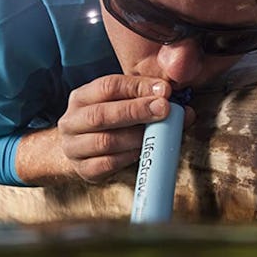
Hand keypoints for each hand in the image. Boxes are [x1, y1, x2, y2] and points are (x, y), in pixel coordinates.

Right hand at [57, 74, 193, 182]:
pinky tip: (142, 152)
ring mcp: (73, 147)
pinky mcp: (82, 170)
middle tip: (164, 109)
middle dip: (137, 111)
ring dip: (135, 137)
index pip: (108, 86)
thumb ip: (148, 101)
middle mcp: (71, 121)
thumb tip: (185, 111)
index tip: (165, 90)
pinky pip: (106, 165)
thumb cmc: (109, 123)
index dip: (138, 87)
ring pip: (104, 141)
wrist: (80, 150)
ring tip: (157, 135)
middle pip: (102, 114)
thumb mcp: (121, 105)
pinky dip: (128, 158)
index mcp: (81, 97)